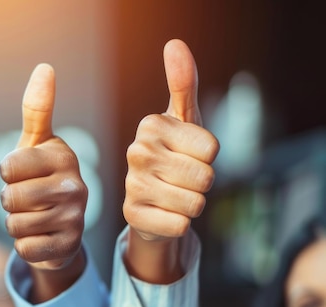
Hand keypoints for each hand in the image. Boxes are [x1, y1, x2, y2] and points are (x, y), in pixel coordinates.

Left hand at [0, 64, 87, 301]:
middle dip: (8, 201)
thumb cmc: (41, 176)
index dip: (6, 173)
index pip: (8, 167)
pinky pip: (24, 249)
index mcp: (63, 157)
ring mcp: (75, 219)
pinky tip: (40, 236)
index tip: (20, 172)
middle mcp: (75, 186)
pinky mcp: (68, 247)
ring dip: (15, 223)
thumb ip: (37, 109)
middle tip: (25, 198)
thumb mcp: (36, 143)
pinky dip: (24, 245)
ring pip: (15, 225)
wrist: (62, 226)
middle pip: (10, 199)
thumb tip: (45, 67)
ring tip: (33, 216)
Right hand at [122, 39, 218, 282]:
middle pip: (206, 177)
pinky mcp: (131, 215)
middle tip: (182, 178)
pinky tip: (164, 213)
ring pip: (195, 203)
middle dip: (202, 183)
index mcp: (150, 126)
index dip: (208, 157)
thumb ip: (183, 83)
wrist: (152, 200)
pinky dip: (180, 223)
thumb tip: (174, 44)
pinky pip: (180, 225)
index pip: (212, 148)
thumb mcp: (185, 119)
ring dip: (193, 204)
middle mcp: (136, 152)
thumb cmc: (175, 154)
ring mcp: (131, 185)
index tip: (188, 154)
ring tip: (174, 195)